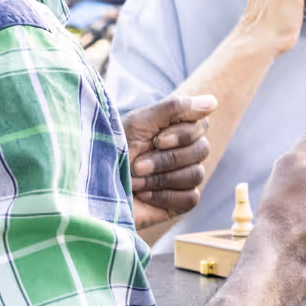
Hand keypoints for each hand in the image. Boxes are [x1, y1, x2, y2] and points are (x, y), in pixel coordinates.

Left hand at [125, 94, 218, 231]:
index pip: (200, 127)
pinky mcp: (178, 203)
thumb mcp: (139, 122)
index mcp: (174, 131)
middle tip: (138, 164)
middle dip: (167, 159)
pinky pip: (191, 197)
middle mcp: (182, 153)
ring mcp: (181, 178)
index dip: (182, 134)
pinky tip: (145, 194)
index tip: (156, 140)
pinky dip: (166, 195)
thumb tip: (213, 102)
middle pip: (202, 150)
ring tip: (135, 180)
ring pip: (197, 174)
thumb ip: (175, 108)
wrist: (91, 187)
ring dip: (162, 177)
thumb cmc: (112, 149)